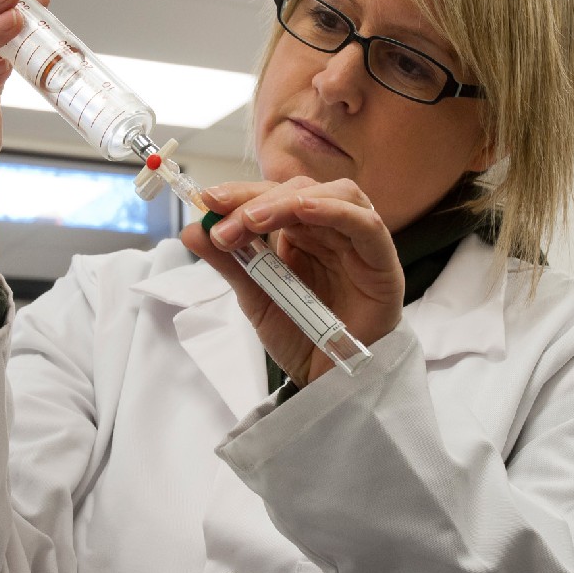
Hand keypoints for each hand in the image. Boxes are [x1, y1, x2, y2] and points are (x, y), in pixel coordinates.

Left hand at [180, 177, 402, 385]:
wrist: (330, 382)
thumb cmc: (302, 337)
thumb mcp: (256, 298)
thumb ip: (230, 263)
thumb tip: (191, 230)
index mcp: (303, 233)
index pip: (274, 196)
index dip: (241, 194)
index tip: (207, 201)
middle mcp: (332, 230)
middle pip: (300, 190)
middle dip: (257, 200)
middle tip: (223, 223)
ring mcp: (359, 242)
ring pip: (336, 195)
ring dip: (290, 201)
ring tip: (254, 219)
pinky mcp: (382, 261)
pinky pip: (366, 224)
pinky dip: (335, 211)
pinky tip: (304, 210)